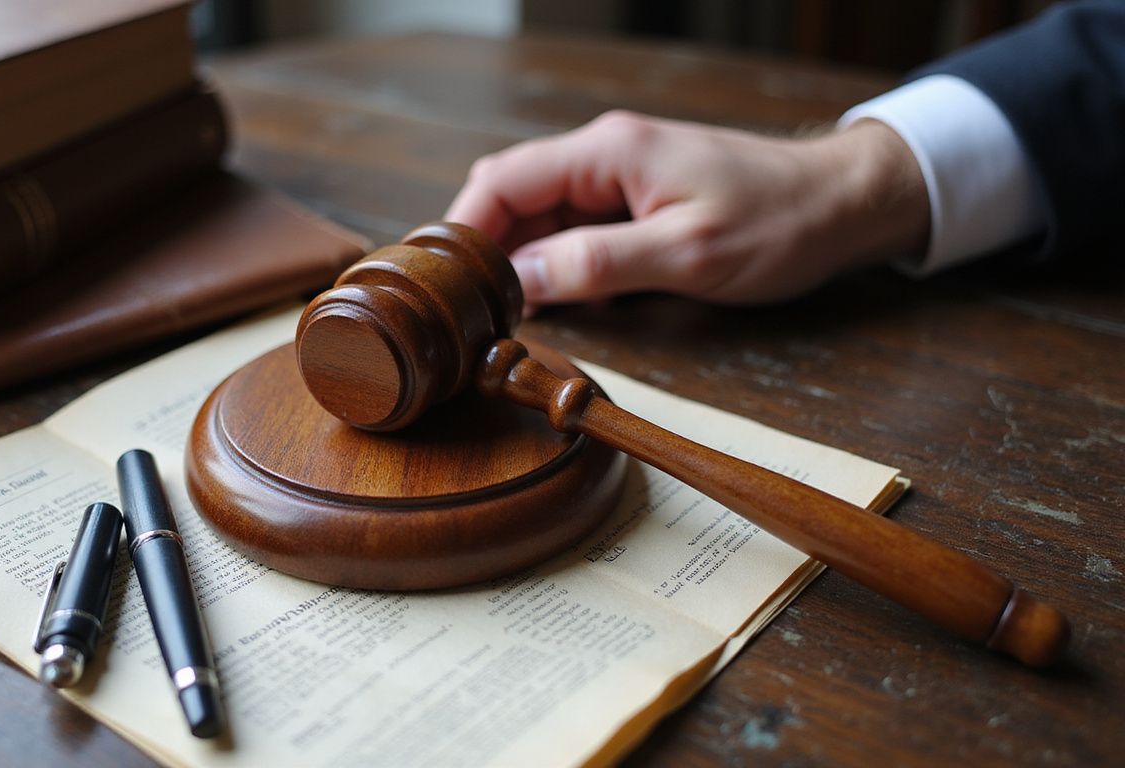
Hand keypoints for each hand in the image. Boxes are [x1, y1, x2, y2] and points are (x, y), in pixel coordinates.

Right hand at [444, 111, 928, 306]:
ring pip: (539, 216)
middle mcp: (604, 156)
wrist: (843, 204)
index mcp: (608, 152)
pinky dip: (553, 264)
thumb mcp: (687, 254)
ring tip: (497, 314)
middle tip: (463, 309)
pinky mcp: (636, 202)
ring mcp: (619, 178)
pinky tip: (549, 302)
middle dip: (482, 250)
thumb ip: (598, 264)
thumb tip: (521, 278)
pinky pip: (574, 229)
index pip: (503, 181)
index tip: (440, 283)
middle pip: (511, 197)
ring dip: (517, 262)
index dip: (461, 230)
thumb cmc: (780, 222)